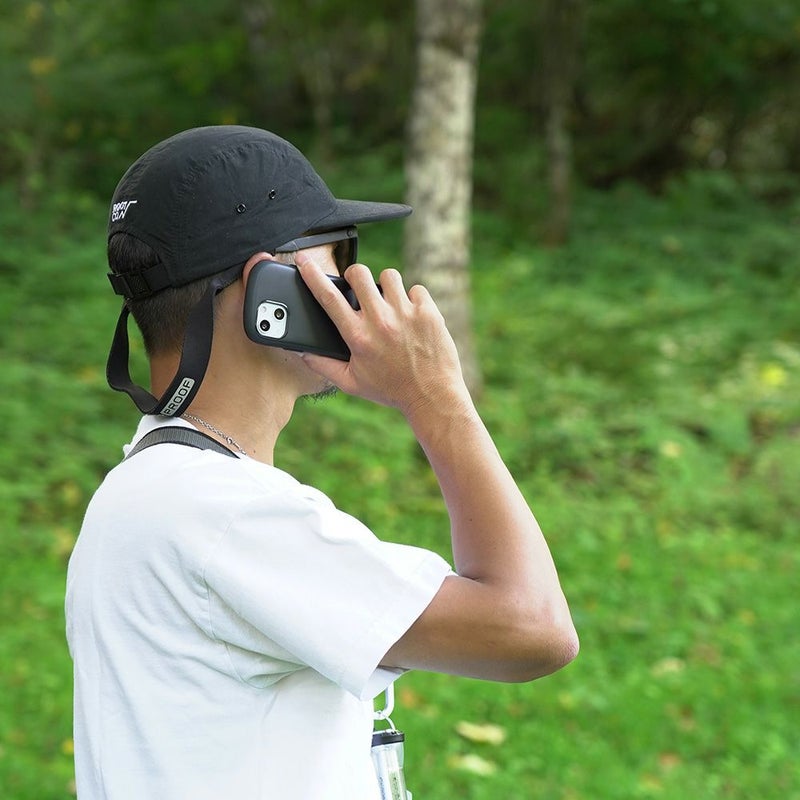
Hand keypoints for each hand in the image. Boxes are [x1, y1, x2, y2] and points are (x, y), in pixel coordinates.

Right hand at [295, 254, 469, 416]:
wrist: (432, 396)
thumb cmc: (391, 390)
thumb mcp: (351, 383)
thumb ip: (323, 366)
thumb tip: (304, 352)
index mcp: (358, 336)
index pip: (328, 297)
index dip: (312, 275)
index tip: (304, 261)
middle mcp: (380, 320)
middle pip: (359, 273)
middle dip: (355, 275)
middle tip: (359, 287)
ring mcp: (405, 313)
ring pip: (389, 275)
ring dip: (386, 286)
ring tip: (390, 304)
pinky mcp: (428, 312)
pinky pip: (416, 289)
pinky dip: (413, 299)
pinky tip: (413, 316)